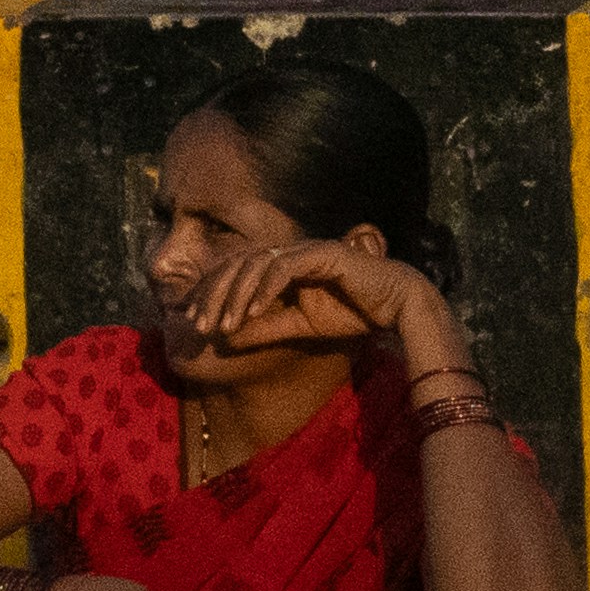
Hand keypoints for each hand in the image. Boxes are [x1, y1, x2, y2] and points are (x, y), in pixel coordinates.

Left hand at [181, 236, 443, 368]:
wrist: (398, 307)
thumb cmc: (352, 313)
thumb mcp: (298, 327)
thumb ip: (263, 330)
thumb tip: (226, 340)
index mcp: (280, 265)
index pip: (234, 272)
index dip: (209, 293)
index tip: (191, 319)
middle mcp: (289, 252)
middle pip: (236, 265)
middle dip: (212, 295)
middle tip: (198, 325)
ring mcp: (305, 250)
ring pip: (255, 264)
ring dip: (235, 296)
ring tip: (223, 326)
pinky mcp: (323, 254)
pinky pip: (284, 267)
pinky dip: (264, 289)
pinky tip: (250, 312)